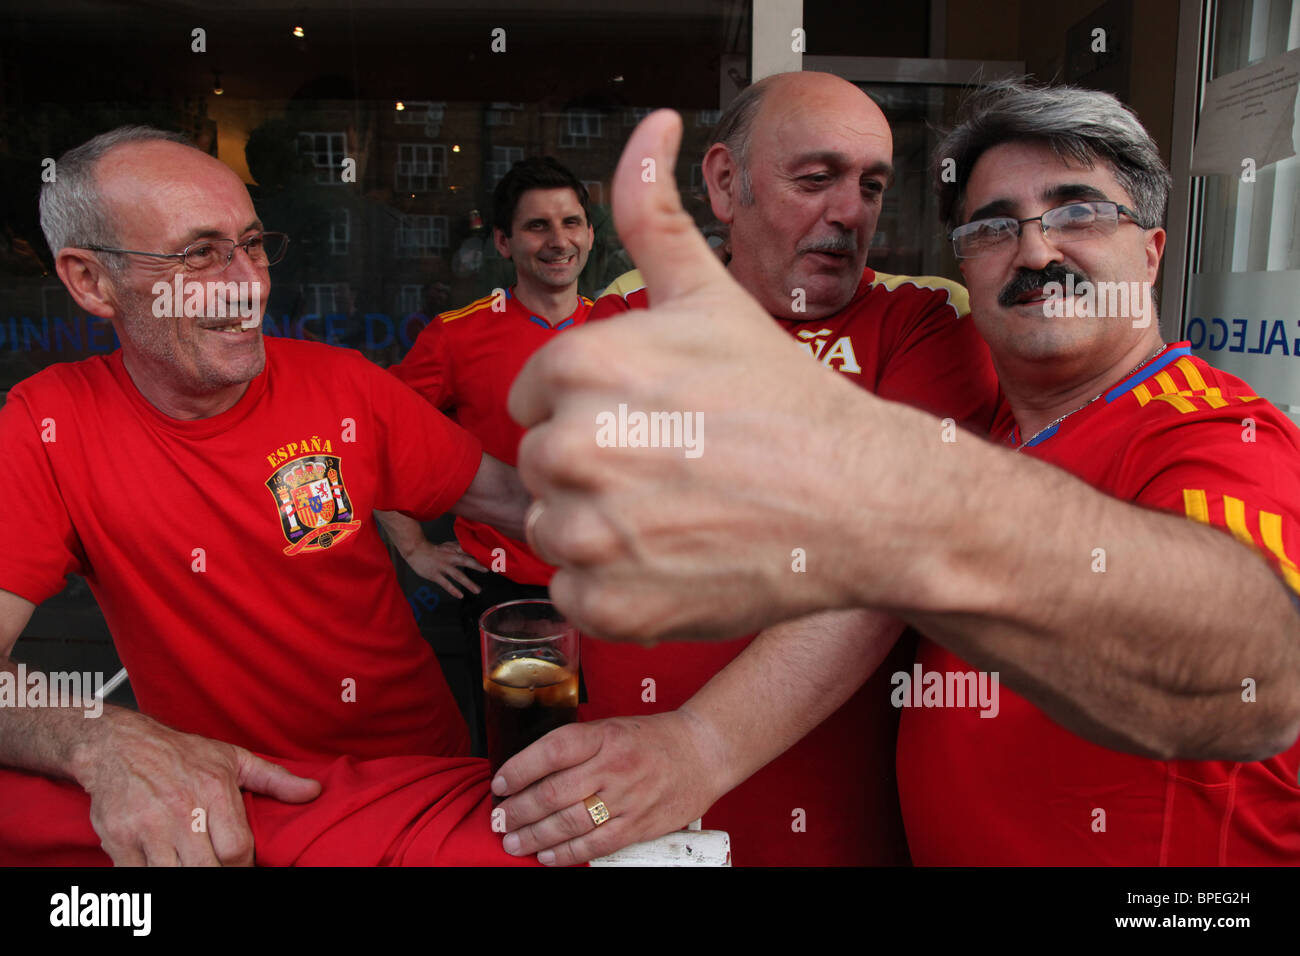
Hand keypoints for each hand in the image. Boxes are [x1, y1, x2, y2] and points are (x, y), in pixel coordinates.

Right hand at [74, 711, 320, 865]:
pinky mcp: (119, 841)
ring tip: (191, 861)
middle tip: (216, 865)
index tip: (240, 863)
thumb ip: (275, 779)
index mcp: (213, 791)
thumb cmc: (181, 754)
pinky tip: (162, 862)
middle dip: (216, 874)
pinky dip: (152, 876)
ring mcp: (147, 828)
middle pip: (206, 869)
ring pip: (173, 876)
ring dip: (184, 874)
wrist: (118, 745)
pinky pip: (139, 876)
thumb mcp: (233, 758)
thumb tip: (314, 792)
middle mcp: (181, 811)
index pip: (237, 850)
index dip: (243, 865)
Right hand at [402, 538, 485, 598]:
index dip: (480, 555)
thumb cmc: (433, 549)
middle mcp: (450, 557)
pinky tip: (461, 595)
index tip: (491, 558)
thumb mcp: (448, 545)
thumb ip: (460, 547)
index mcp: (454, 550)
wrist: (415, 550)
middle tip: (488, 571)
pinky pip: (445, 583)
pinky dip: (453, 590)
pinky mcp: (435, 574)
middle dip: (477, 566)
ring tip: (477, 590)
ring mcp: (442, 566)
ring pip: (457, 575)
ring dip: (468, 583)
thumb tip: (472, 547)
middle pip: (466, 561)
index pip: (469, 552)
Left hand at [491, 710, 727, 865]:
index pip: (553, 750)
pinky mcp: (638, 825)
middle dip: (520, 811)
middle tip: (499, 821)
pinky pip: (595, 845)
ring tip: (514, 842)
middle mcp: (614, 766)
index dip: (520, 768)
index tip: (500, 783)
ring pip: (571, 823)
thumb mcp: (612, 728)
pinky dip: (567, 854)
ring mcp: (627, 798)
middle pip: (555, 792)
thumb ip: (577, 747)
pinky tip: (547, 856)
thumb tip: (530, 769)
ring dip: (536, 836)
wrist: (702, 752)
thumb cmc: (653, 739)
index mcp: (604, 736)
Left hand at [509, 110, 901, 642]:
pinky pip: (574, 594)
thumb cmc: (789, 402)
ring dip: (599, 528)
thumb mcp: (712, 296)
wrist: (864, 502)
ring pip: (552, 529)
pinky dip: (615, 588)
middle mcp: (575, 446)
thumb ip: (655, 212)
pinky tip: (675, 561)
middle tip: (673, 466)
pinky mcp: (611, 605)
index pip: (536, 392)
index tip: (653, 416)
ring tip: (676, 513)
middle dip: (593, 464)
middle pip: (542, 460)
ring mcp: (592, 534)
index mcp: (584, 364)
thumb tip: (651, 124)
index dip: (594, 404)